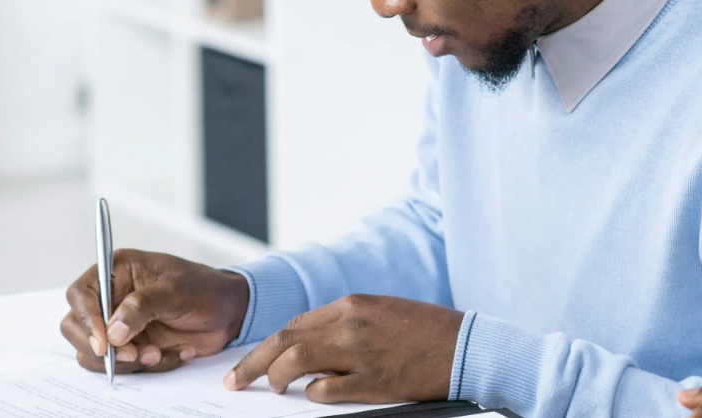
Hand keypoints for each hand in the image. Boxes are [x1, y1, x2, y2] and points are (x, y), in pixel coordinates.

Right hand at [61, 249, 248, 373]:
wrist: (229, 312)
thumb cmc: (204, 289)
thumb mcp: (175, 291)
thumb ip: (141, 307)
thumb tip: (112, 333)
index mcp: (117, 271)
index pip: (80, 294)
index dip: (87, 319)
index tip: (104, 344)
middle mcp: (111, 297)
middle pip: (76, 327)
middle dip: (104, 348)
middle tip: (135, 354)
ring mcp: (118, 324)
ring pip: (95, 353)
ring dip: (127, 361)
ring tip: (160, 353)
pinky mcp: (130, 345)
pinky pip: (122, 366)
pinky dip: (147, 366)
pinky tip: (175, 353)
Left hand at [225, 294, 463, 402]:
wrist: (467, 346)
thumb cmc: (428, 330)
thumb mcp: (382, 312)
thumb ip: (346, 323)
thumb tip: (311, 343)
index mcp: (352, 304)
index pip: (295, 323)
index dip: (270, 344)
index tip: (257, 358)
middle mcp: (350, 324)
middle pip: (284, 340)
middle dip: (253, 362)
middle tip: (235, 380)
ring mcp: (359, 353)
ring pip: (295, 362)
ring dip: (275, 377)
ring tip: (272, 388)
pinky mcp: (372, 382)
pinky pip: (325, 390)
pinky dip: (312, 394)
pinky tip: (312, 396)